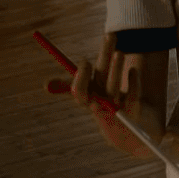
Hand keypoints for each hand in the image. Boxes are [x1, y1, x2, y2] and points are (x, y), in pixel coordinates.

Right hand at [44, 34, 155, 158]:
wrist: (128, 132)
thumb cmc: (104, 105)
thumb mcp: (88, 93)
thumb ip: (70, 86)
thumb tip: (44, 85)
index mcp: (88, 100)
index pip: (79, 93)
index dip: (81, 78)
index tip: (85, 61)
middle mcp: (100, 105)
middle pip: (96, 85)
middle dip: (100, 64)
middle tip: (104, 46)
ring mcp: (116, 109)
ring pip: (114, 89)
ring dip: (116, 69)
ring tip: (119, 53)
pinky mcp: (134, 111)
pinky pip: (133, 94)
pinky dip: (133, 81)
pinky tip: (133, 70)